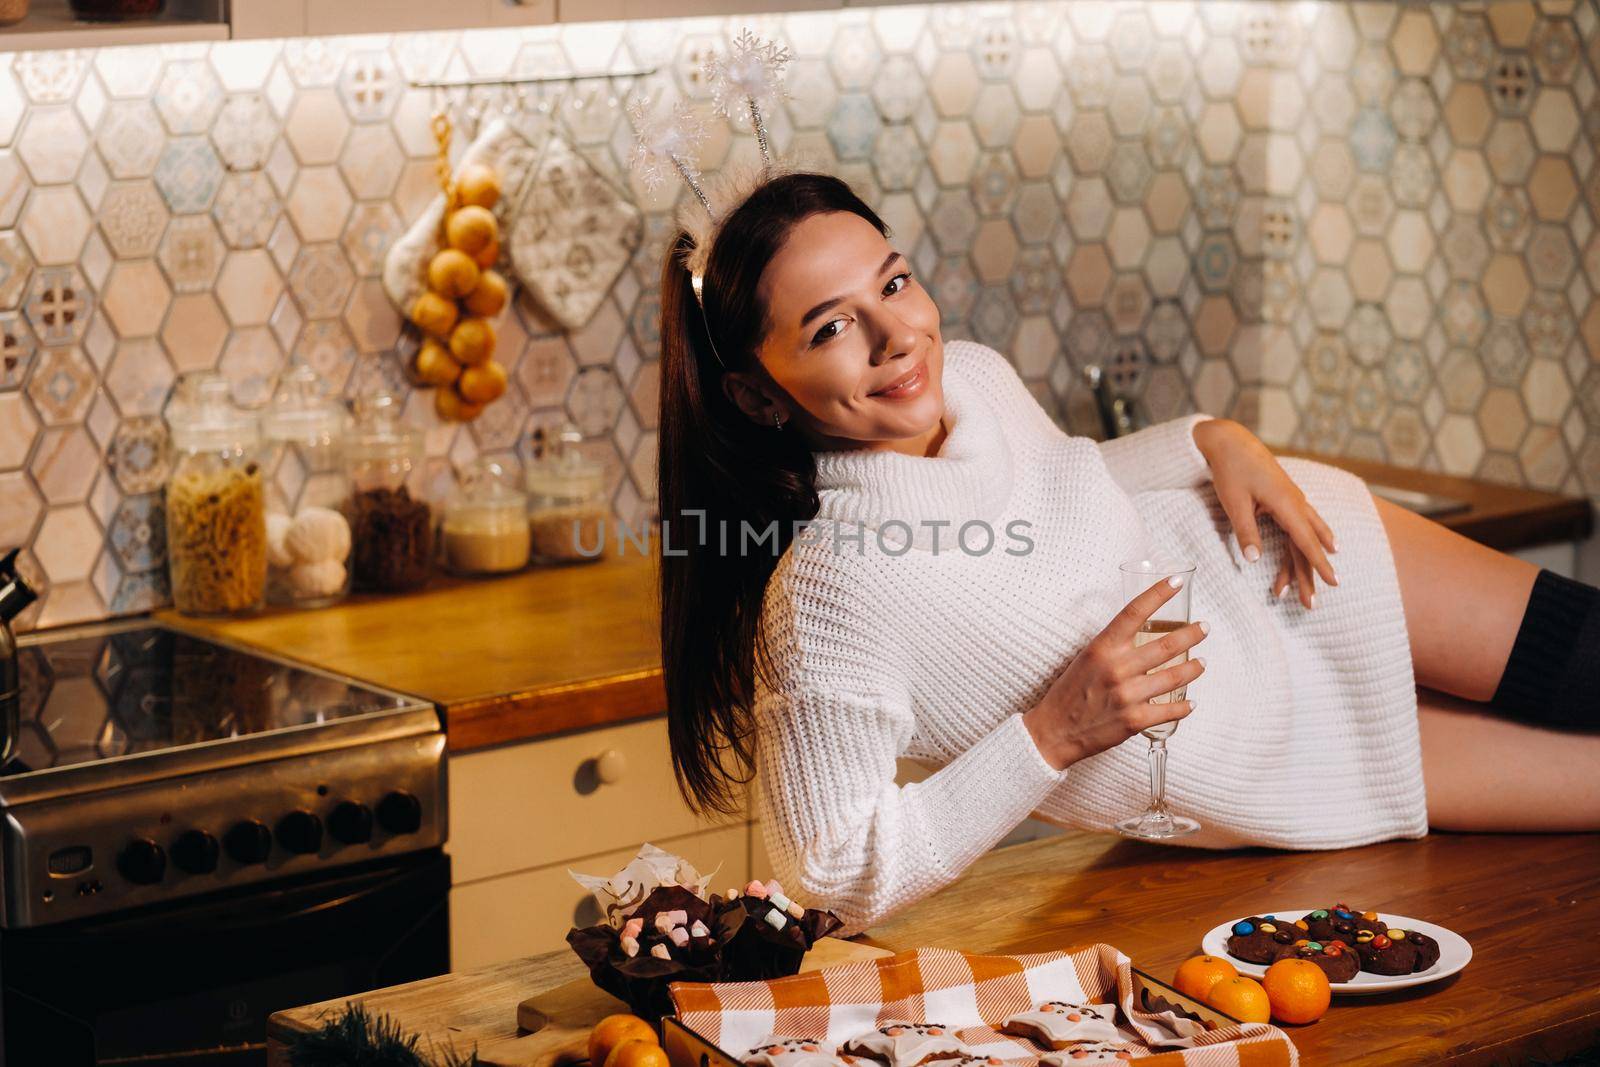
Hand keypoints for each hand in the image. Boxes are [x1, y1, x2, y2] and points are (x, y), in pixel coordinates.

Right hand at [1023, 574, 1207, 769]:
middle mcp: (1116, 668)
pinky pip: (1170, 711)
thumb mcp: (1086, 658)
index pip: (1134, 612)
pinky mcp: (1134, 721)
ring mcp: (1126, 695)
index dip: (1159, 593)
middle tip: (1204, 628)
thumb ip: (1113, 647)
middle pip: (1166, 644)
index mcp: (1102, 647)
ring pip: (1174, 676)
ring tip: (1202, 663)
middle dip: (1192, 633)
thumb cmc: (1070, 692)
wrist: (1054, 731)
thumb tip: (1141, 634)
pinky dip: (1185, 706)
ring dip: (1194, 668)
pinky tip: (1191, 702)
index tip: (1177, 582)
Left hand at [1193, 418, 1338, 609]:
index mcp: (1286, 504)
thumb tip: (1254, 560)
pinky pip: (1302, 523)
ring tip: (1318, 583)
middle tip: (1312, 603)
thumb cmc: (1230, 470)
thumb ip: (1245, 531)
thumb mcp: (1234, 502)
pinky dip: (1309, 539)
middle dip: (1312, 574)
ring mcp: (1293, 499)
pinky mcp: (1286, 497)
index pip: (1306, 542)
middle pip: (1308, 544)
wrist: (1230, 440)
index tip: (1331, 584)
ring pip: (1307, 534)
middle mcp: (1295, 502)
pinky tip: (1324, 545)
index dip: (1318, 565)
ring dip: (1310, 560)